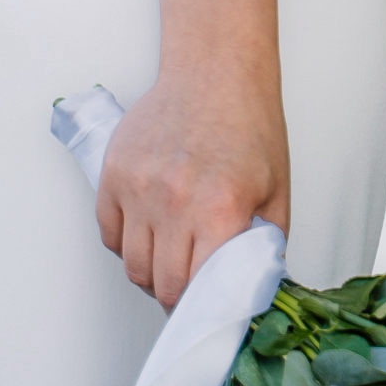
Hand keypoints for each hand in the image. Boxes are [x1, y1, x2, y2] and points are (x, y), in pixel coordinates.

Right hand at [96, 69, 289, 309]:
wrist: (215, 71)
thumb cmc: (249, 127)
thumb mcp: (276, 192)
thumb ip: (265, 249)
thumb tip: (254, 294)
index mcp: (220, 211)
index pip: (198, 292)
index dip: (202, 311)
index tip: (206, 314)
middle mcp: (175, 202)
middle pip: (161, 284)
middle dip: (176, 297)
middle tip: (189, 291)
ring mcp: (138, 186)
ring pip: (132, 264)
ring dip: (150, 273)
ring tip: (169, 261)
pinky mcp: (114, 172)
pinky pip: (109, 232)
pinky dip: (126, 243)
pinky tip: (148, 234)